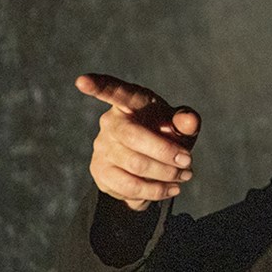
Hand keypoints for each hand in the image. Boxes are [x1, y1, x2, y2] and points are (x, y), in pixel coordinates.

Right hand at [76, 73, 199, 211]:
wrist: (153, 164)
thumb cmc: (167, 133)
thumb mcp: (182, 126)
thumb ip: (187, 121)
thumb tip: (189, 120)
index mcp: (132, 102)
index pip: (115, 91)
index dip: (99, 86)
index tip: (82, 80)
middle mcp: (111, 122)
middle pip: (133, 137)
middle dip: (165, 152)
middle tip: (189, 162)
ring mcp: (102, 147)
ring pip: (134, 165)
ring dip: (165, 175)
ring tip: (184, 177)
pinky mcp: (100, 171)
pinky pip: (128, 186)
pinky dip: (154, 191)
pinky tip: (169, 189)